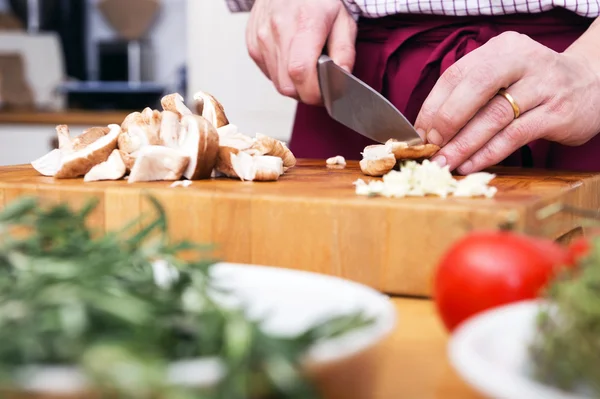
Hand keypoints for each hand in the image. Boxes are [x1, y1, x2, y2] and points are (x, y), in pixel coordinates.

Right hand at [246, 0, 356, 104]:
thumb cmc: (318, 0)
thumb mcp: (343, 19)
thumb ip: (345, 52)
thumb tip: (341, 80)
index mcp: (304, 22)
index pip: (301, 72)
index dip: (315, 92)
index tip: (327, 94)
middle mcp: (277, 29)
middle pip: (288, 85)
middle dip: (306, 92)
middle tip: (319, 84)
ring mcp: (261, 37)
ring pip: (278, 83)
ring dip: (295, 84)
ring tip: (307, 67)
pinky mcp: (252, 44)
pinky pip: (269, 73)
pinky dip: (282, 74)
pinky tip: (292, 59)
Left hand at [413, 31, 599, 174]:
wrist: (593, 84)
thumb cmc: (534, 84)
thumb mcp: (504, 75)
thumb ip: (470, 94)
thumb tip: (429, 129)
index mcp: (501, 48)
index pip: (456, 75)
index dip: (432, 106)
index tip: (418, 133)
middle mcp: (523, 60)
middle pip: (475, 89)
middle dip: (446, 122)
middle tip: (429, 148)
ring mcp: (544, 86)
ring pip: (494, 116)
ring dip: (464, 145)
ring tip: (444, 163)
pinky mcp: (557, 113)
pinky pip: (514, 136)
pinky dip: (488, 153)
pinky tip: (470, 164)